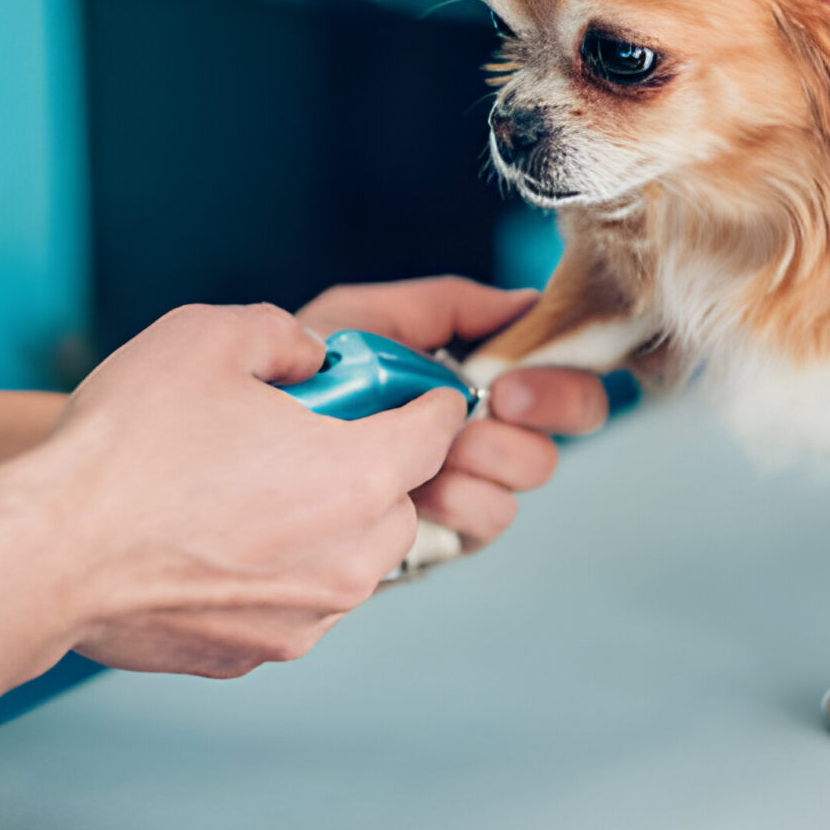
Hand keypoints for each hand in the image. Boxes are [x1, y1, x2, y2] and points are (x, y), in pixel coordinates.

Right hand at [12, 302, 467, 676]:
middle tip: (300, 443)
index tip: (411, 396)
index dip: (426, 403)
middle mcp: (354, 555)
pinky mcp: (261, 653)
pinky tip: (215, 548)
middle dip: (366, 469)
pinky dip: (275, 576)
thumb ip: (285, 335)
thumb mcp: (208, 336)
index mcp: (363, 474)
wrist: (43, 558)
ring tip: (248, 497)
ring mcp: (310, 615)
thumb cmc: (125, 448)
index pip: (439, 432)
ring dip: (322, 528)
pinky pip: (295, 604)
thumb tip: (313, 358)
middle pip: (398, 501)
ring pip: (350, 559)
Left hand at [296, 277, 607, 550]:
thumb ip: (448, 303)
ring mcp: (479, 476)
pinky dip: (459, 499)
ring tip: (432, 452)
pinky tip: (418, 492)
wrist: (250, 453)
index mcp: (479, 365)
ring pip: (535, 466)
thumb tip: (526, 299)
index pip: (564, 359)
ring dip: (487, 455)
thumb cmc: (302, 381)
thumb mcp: (366, 318)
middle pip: (579, 413)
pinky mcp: (457, 529)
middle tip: (491, 405)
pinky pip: (495, 514)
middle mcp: (492, 419)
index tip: (511, 378)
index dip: (561, 367)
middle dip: (543, 406)